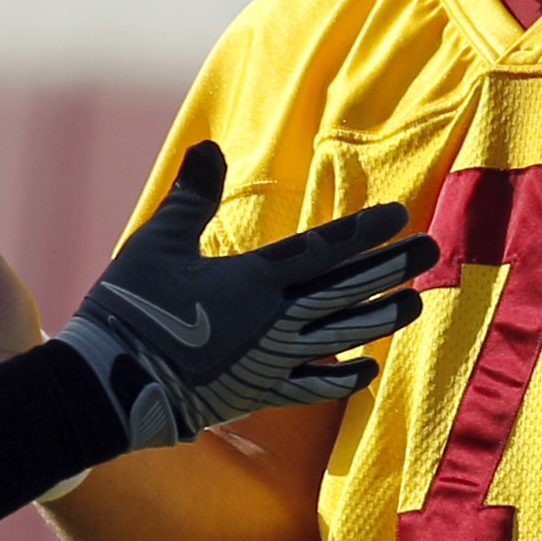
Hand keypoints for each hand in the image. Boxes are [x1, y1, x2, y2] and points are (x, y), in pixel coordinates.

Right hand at [51, 142, 434, 450]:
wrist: (111, 383)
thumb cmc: (132, 307)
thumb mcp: (158, 242)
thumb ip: (191, 196)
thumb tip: (208, 147)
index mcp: (253, 279)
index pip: (322, 249)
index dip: (363, 232)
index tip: (398, 216)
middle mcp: (273, 320)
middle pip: (344, 289)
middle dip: (389, 267)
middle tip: (429, 249)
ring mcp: (270, 361)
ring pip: (339, 335)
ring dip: (379, 318)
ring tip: (412, 302)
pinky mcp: (257, 393)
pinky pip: (312, 387)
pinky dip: (341, 378)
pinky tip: (367, 369)